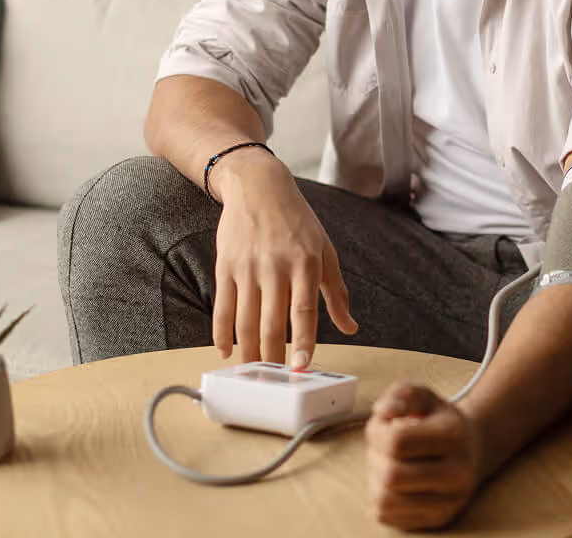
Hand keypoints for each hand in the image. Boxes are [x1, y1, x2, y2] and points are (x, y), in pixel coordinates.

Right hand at [211, 151, 356, 368]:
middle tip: (274, 383)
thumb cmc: (297, 221)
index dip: (303, 341)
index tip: (301, 366)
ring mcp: (248, 266)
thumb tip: (350, 327)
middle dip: (273, 358)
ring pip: (245, 320)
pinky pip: (222, 306)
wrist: (258, 186)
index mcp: (306, 263)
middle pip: (272, 322)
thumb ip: (336, 292)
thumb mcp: (325, 250)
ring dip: (247, 352)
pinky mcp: (226, 265)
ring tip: (252, 374)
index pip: (304, 310)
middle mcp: (276, 266)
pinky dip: (220, 333)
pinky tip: (225, 351)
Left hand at [365, 383, 482, 530]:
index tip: (384, 425)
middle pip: (390, 475)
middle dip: (375, 457)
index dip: (378, 431)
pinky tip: (393, 481)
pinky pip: (387, 515)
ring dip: (375, 479)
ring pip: (385, 500)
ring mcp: (449, 502)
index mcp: (454, 435)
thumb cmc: (437, 420)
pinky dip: (380, 496)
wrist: (469, 448)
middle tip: (383, 446)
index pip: (397, 441)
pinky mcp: (437, 520)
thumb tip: (382, 413)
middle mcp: (458, 474)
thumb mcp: (422, 396)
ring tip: (388, 462)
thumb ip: (400, 395)